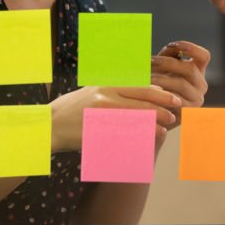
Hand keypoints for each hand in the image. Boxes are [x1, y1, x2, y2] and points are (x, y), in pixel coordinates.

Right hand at [49, 85, 181, 153]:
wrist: (49, 124)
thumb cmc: (75, 108)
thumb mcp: (95, 90)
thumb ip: (117, 89)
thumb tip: (146, 89)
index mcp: (108, 84)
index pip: (140, 86)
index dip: (160, 92)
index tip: (172, 97)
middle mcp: (106, 95)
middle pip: (142, 100)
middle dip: (162, 107)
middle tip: (175, 114)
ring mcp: (101, 112)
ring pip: (136, 117)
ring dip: (153, 124)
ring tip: (165, 129)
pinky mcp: (96, 129)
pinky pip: (121, 134)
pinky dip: (136, 136)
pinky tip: (146, 140)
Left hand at [151, 40, 210, 128]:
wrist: (159, 112)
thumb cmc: (161, 85)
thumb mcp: (166, 68)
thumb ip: (169, 55)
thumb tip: (171, 46)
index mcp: (199, 71)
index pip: (204, 56)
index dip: (192, 48)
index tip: (174, 43)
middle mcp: (201, 84)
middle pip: (189, 69)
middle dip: (168, 63)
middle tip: (150, 61)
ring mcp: (197, 98)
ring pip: (181, 84)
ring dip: (162, 78)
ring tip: (146, 76)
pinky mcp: (188, 111)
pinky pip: (176, 100)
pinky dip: (162, 94)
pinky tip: (149, 91)